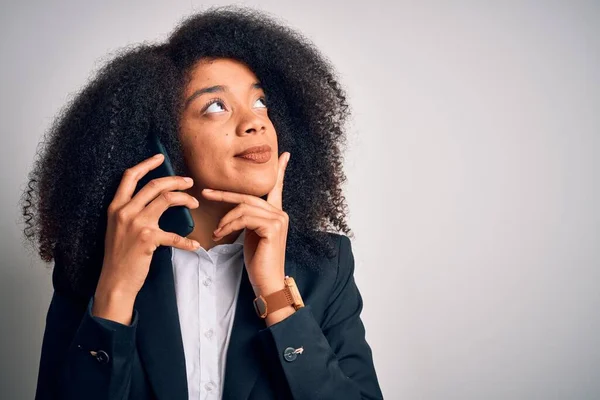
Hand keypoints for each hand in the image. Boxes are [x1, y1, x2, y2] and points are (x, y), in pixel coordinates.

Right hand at [93, 153, 200, 323]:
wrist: (114, 281)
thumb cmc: (119, 255)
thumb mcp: (118, 228)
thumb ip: (130, 211)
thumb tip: (154, 200)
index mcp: (115, 207)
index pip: (130, 177)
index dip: (146, 164)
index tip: (160, 157)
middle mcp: (124, 211)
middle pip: (154, 185)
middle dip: (175, 180)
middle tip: (189, 182)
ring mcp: (136, 224)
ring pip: (166, 199)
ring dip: (185, 199)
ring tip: (194, 203)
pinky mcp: (147, 239)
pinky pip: (175, 236)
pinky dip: (187, 241)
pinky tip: (195, 245)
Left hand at [202, 152, 290, 296]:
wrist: (268, 282)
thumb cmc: (258, 262)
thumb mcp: (252, 236)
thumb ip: (249, 220)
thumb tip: (234, 213)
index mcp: (277, 214)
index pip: (277, 188)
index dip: (280, 171)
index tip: (284, 155)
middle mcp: (280, 213)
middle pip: (248, 197)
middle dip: (224, 195)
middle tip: (205, 193)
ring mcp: (278, 220)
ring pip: (244, 207)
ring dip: (225, 219)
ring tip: (216, 232)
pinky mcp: (272, 228)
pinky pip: (244, 218)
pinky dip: (229, 225)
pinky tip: (221, 235)